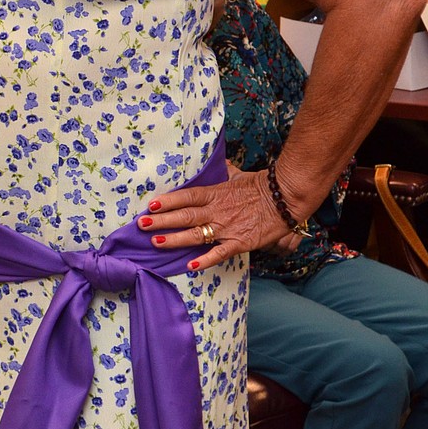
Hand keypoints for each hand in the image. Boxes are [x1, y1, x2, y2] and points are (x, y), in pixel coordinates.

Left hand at [136, 169, 300, 271]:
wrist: (286, 198)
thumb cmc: (262, 186)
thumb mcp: (238, 175)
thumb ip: (225, 172)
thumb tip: (220, 163)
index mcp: (215, 193)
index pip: (186, 196)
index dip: (168, 200)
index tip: (151, 204)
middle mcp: (217, 211)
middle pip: (184, 216)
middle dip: (161, 220)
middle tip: (142, 224)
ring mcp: (227, 227)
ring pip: (196, 235)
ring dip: (174, 239)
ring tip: (156, 242)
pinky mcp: (239, 242)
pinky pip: (219, 253)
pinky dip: (205, 259)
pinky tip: (190, 265)